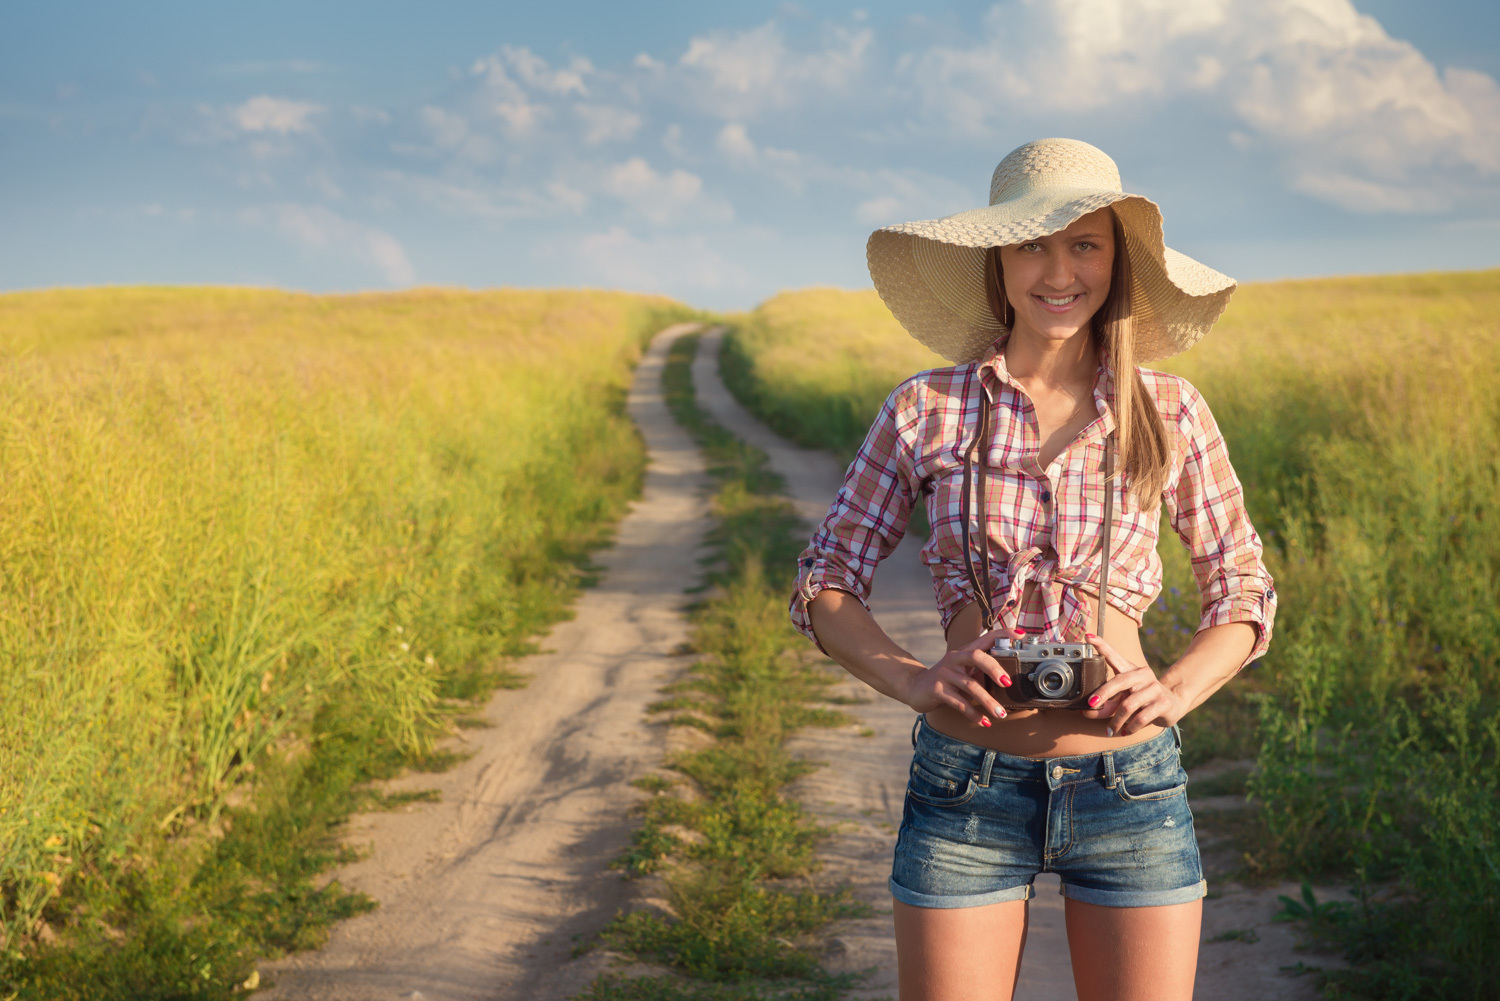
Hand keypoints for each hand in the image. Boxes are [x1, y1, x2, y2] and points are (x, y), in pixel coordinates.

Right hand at [899, 627, 1018, 726]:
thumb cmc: (947, 680)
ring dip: (987, 701)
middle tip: (1008, 683)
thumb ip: (981, 672)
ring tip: (1000, 713)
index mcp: (964, 652)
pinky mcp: (937, 689)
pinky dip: (973, 714)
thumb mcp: (964, 672)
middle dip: (994, 669)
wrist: (915, 688)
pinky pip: (959, 703)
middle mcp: (954, 659)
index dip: (1003, 634)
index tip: (1021, 635)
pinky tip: (984, 722)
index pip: (985, 638)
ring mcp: (944, 674)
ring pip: (970, 685)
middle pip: (976, 657)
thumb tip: (1010, 682)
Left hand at [1079, 633, 1187, 736]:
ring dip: (1116, 720)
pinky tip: (1126, 731)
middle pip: (1119, 681)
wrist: (1172, 705)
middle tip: (1091, 704)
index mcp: (1131, 670)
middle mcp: (1143, 675)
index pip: (1114, 656)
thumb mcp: (1122, 700)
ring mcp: (1154, 688)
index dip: (1101, 645)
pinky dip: (1130, 727)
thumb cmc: (1141, 700)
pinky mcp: (1163, 703)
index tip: (1088, 636)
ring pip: (1128, 704)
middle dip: (1103, 693)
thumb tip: (1086, 712)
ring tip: (1110, 730)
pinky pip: (1141, 717)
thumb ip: (1105, 706)